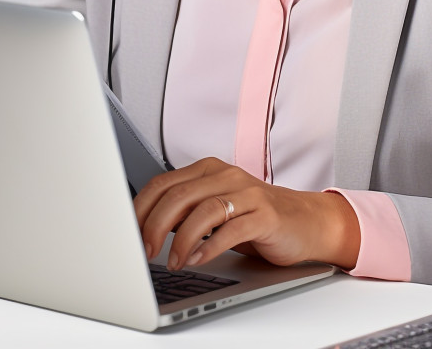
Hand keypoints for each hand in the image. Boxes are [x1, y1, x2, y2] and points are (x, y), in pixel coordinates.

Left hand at [133, 157, 359, 271]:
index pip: (163, 183)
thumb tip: (144, 227)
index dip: (142, 209)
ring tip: (172, 261)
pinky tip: (197, 260)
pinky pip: (232, 229)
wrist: (304, 221)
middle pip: (179, 195)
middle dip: (155, 225)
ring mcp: (247, 193)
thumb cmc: (254, 216)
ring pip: (203, 210)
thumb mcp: (214, 209)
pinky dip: (210, 247)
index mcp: (208, 170)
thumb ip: (184, 211)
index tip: (128, 234)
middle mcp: (226, 175)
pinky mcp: (265, 215)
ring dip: (182, 239)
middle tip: (145, 251)